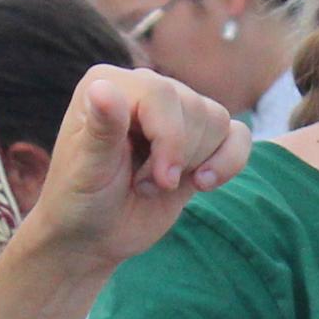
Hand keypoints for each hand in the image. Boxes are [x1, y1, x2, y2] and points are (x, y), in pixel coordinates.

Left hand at [12, 65, 245, 271]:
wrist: (95, 234)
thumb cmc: (80, 200)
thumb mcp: (87, 169)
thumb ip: (101, 129)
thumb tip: (103, 88)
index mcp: (111, 85)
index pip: (162, 93)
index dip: (170, 138)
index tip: (159, 180)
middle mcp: (145, 89)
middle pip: (195, 108)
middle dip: (178, 157)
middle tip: (144, 184)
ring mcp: (175, 113)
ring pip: (217, 120)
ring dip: (195, 163)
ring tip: (159, 184)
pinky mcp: (199, 140)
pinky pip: (238, 135)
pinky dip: (229, 162)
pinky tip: (203, 183)